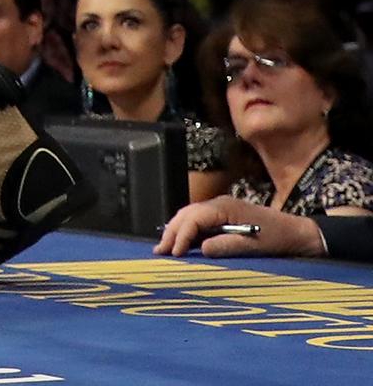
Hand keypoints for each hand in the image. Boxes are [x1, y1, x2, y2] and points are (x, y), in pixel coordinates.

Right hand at [155, 196, 324, 258]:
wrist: (298, 233)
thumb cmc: (278, 239)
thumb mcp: (254, 245)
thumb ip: (227, 246)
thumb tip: (202, 249)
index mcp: (225, 208)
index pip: (193, 219)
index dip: (181, 236)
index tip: (175, 254)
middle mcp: (219, 204)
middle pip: (186, 214)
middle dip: (172, 232)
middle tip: (160, 251)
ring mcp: (221, 208)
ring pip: (189, 216)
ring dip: (176, 231)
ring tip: (165, 247)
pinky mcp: (224, 216)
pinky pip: (198, 220)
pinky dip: (186, 230)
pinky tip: (182, 241)